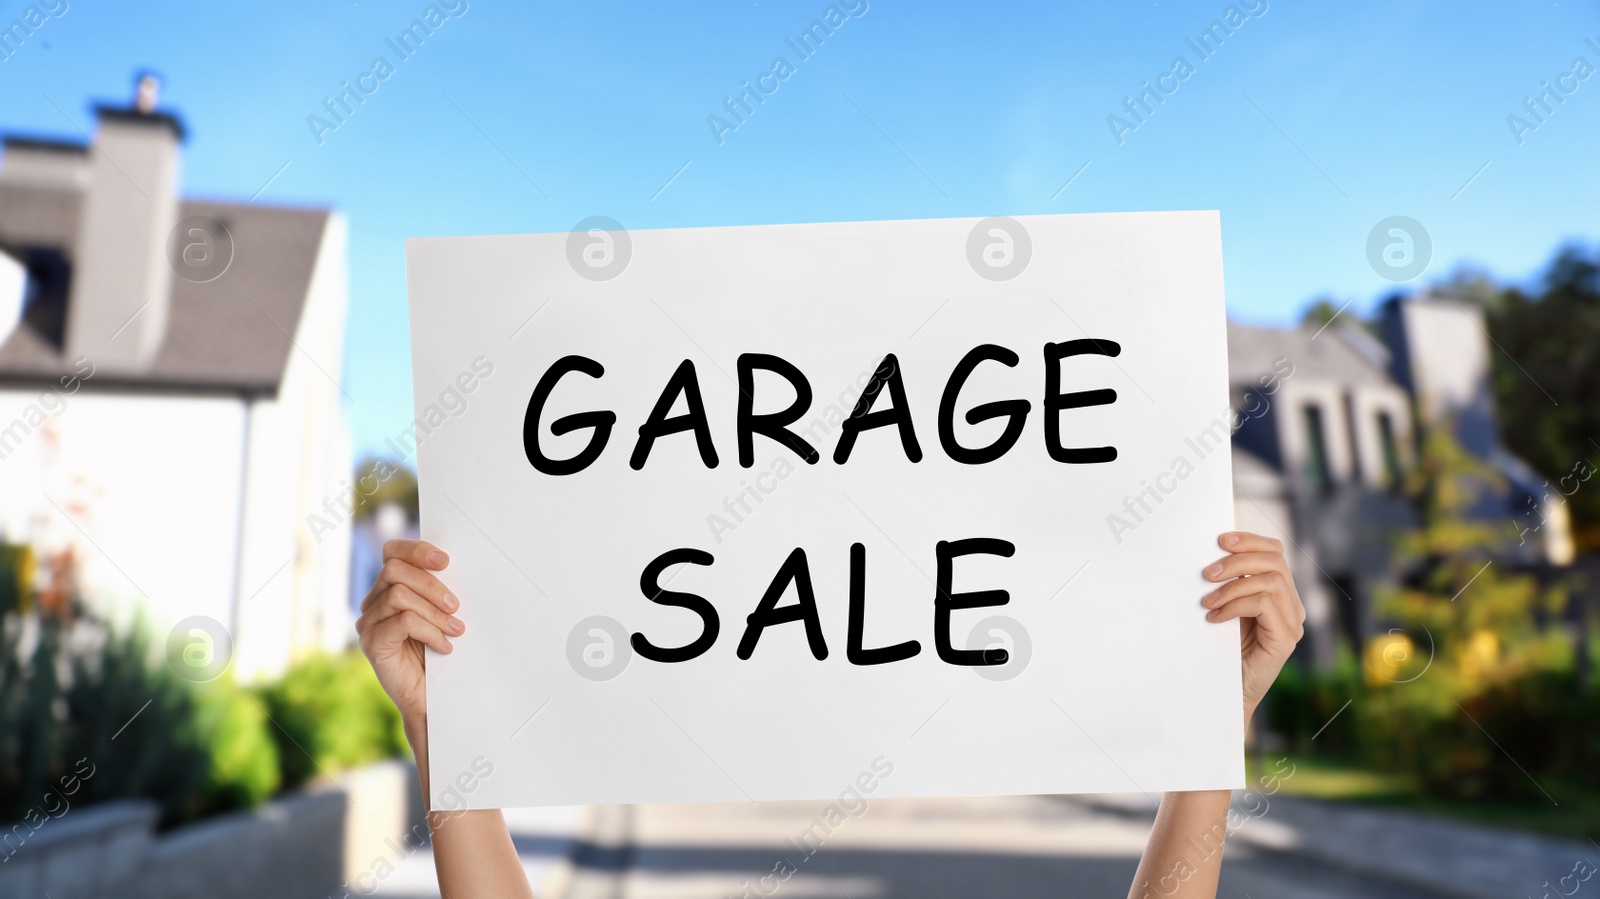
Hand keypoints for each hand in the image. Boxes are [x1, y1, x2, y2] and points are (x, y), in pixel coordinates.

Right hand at [356, 539, 463, 725]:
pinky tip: (444, 646)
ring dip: (434, 612)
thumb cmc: (437, 653)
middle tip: (456, 606)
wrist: (429, 698)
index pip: (392, 553)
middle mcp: (372, 603)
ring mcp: (368, 623)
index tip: (445, 560)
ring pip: (399, 595)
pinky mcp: (372, 643)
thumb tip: (452, 565)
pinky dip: (429, 631)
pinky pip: (401, 622)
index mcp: (387, 589)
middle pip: (394, 570)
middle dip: (431, 585)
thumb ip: (437, 591)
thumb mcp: (440, 614)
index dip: (416, 550)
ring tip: (455, 629)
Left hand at [1200, 531, 1304, 720]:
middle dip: (1237, 561)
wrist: (1227, 692)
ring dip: (1232, 586)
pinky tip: (1214, 617)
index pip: (1274, 552)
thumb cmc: (1221, 649)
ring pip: (1270, 580)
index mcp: (1280, 593)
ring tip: (1206, 600)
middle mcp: (1292, 605)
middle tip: (1206, 574)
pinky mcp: (1286, 639)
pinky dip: (1235, 605)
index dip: (1249, 541)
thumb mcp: (1225, 609)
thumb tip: (1208, 554)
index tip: (1220, 539)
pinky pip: (1264, 605)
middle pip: (1274, 561)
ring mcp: (1293, 623)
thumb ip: (1228, 584)